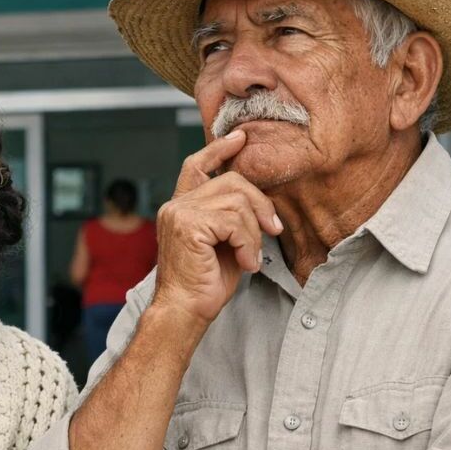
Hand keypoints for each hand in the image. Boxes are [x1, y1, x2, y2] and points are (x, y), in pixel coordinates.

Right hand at [153, 130, 281, 325]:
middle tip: (274, 228)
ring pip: (235, 202)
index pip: (196, 165)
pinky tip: (246, 262)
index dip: (218, 148)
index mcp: (182, 208)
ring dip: (253, 232)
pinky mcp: (187, 225)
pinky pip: (233, 221)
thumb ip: (234, 219)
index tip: (240, 137)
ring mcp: (179, 213)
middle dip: (259, 202)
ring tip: (251, 257)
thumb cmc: (205, 284)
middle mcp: (176, 205)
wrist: (185, 311)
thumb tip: (262, 205)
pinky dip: (248, 243)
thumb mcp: (226, 244)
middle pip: (229, 180)